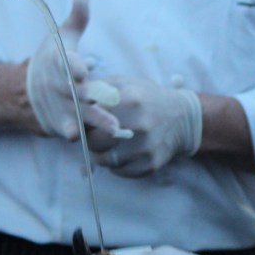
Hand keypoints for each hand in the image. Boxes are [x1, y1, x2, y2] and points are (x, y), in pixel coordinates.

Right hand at [26, 0, 121, 139]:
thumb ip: (77, 20)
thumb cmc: (51, 61)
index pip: (67, 63)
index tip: (83, 70)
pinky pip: (71, 131)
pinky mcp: (61, 123)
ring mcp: (61, 107)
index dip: (74, 66)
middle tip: (108, 100)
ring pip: (80, 114)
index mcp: (60, 62)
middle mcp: (60, 86)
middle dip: (91, 96)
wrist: (21, 92)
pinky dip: (78, 136)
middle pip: (77, 91)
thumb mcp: (61, 39)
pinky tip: (89, 142)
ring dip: (95, 121)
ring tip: (113, 128)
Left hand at [87, 76, 201, 176]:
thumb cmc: (145, 98)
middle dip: (89, 138)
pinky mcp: (150, 164)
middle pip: (94, 141)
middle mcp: (139, 124)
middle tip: (92, 134)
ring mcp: (145, 147)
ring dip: (99, 154)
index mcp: (130, 99)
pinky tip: (119, 152)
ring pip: (105, 160)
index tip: (82, 120)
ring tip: (104, 144)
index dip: (82, 120)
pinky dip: (114, 164)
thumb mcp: (124, 83)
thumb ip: (98, 88)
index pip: (91, 116)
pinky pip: (120, 171)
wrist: (181, 118)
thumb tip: (73, 95)